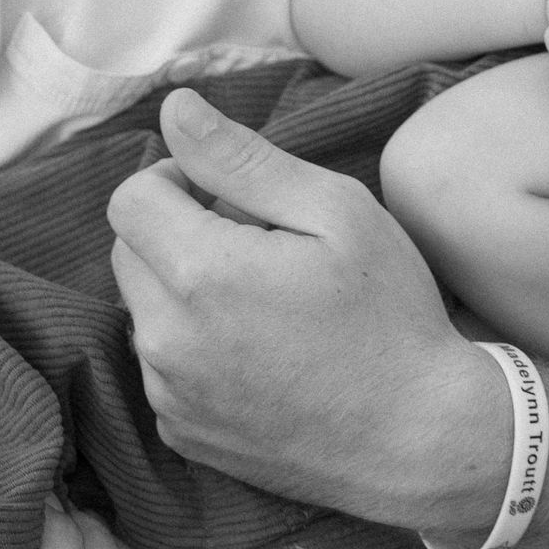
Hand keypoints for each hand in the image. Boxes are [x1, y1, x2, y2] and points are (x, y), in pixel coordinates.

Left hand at [108, 87, 508, 520]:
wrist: (420, 439)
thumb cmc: (390, 318)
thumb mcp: (336, 213)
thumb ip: (243, 158)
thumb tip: (174, 109)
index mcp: (201, 273)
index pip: (130, 197)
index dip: (177, 180)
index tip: (229, 196)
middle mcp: (166, 339)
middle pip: (128, 252)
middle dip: (178, 234)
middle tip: (261, 248)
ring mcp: (170, 394)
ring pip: (144, 311)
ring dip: (185, 293)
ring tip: (266, 307)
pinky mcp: (183, 433)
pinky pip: (162, 368)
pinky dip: (195, 350)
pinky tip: (262, 355)